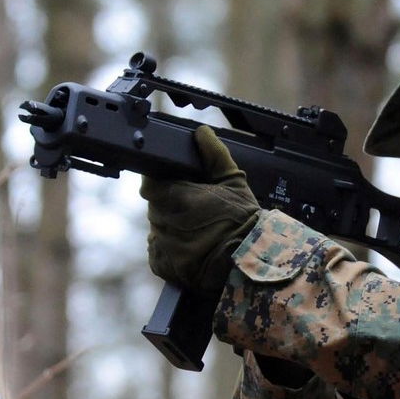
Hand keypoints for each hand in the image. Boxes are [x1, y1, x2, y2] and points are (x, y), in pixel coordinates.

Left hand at [142, 125, 260, 295]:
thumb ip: (214, 155)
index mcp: (176, 197)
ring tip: (197, 230)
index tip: (178, 186)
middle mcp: (163, 221)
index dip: (163, 183)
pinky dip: (170, 247)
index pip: (150, 183)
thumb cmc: (243, 223)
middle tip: (195, 209)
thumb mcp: (234, 182)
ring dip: (171, 226)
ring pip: (158, 227)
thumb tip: (202, 133)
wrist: (248, 263)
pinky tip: (191, 245)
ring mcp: (161, 245)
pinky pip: (158, 250)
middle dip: (171, 204)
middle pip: (155, 205)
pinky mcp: (161, 265)